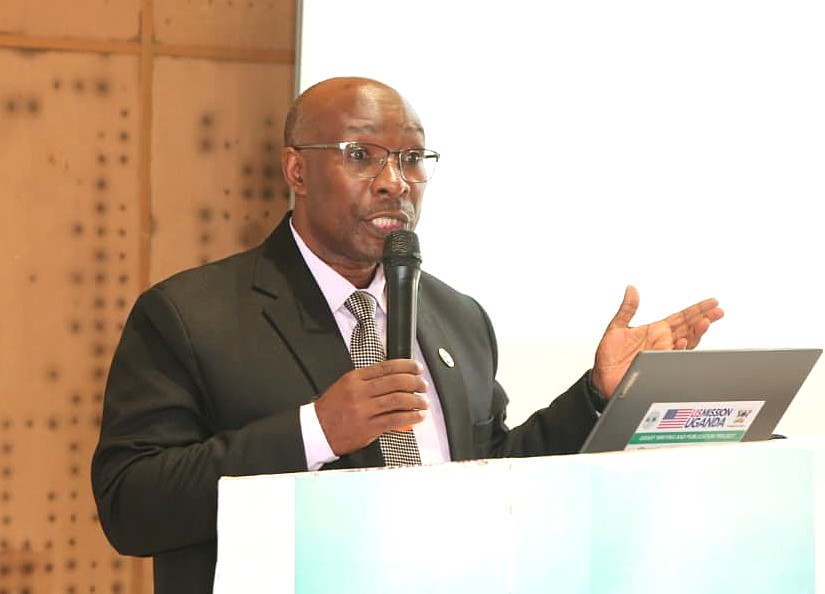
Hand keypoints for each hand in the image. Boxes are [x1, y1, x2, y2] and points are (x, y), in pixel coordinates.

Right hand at [314, 359, 428, 455]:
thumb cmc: (331, 409)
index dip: (406, 366)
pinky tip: (418, 416)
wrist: (316, 430)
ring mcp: (364, 410)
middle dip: (415, 382)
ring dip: (416, 400)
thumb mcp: (345, 386)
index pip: (386, 367)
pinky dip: (411, 417)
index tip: (417, 368)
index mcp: (355, 378)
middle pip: (396, 382)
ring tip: (423, 401)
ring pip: (398, 400)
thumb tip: (394, 379)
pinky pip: (395, 420)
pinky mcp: (368, 427)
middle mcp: (360, 392)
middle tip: (423, 385)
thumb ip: (368, 381)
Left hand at [592, 285, 723, 396]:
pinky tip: (683, 341)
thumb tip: (631, 289)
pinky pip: (672, 356)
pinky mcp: (657, 365)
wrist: (602, 378)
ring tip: (705, 322)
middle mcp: (662, 342)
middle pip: (689, 328)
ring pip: (686, 342)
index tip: (711, 302)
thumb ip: (627, 309)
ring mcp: (661, 354)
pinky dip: (679, 349)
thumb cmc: (609, 356)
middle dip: (704, 318)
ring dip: (696, 333)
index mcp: (655, 331)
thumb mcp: (617, 327)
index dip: (696, 310)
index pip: (681, 318)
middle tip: (718, 310)